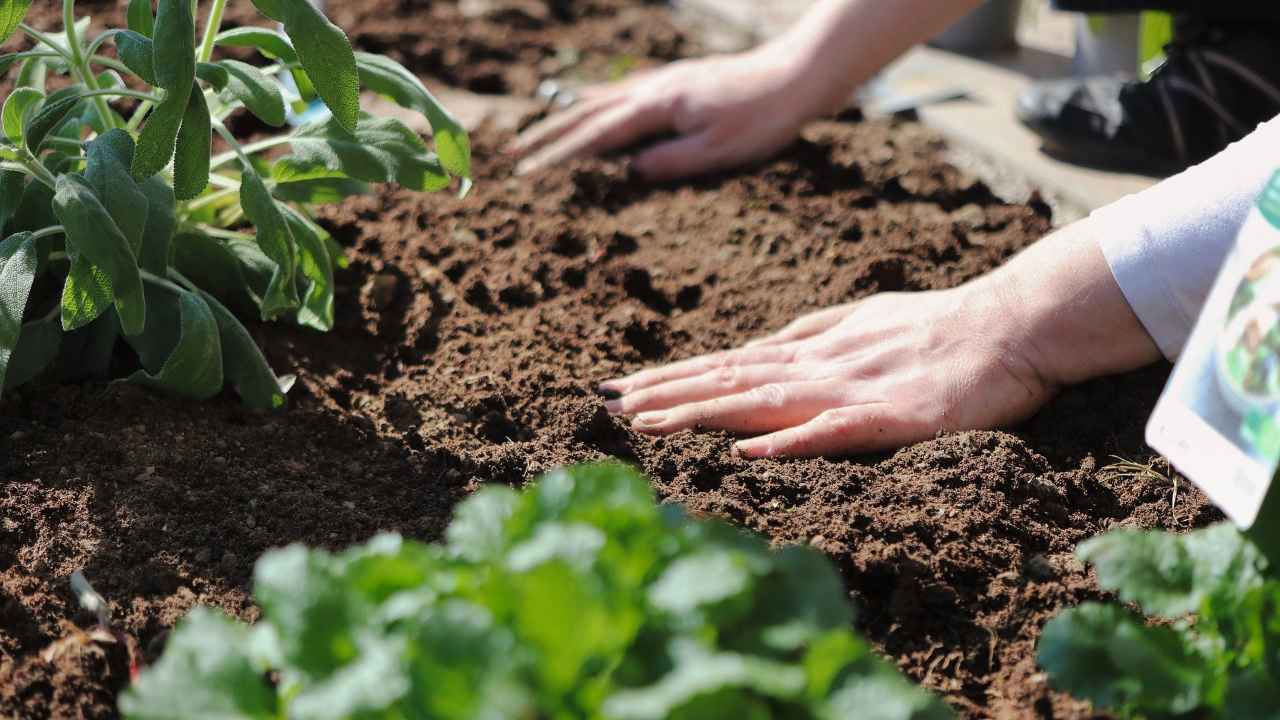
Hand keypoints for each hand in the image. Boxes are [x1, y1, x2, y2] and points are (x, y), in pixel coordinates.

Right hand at [509, 47, 822, 179]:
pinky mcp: (677, 81)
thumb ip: (671, 161)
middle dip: (548, 136)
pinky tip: (590, 102)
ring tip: (537, 133)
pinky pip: (623, 91)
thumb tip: (629, 173)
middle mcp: (654, 89)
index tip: (528, 172)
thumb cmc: (763, 118)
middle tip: (513, 154)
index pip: (597, 136)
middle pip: (588, 114)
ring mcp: (664, 82)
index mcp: (659, 107)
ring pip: (602, 99)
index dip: (559, 156)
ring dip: (566, 118)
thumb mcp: (718, 151)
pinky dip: (597, 100)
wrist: (797, 75)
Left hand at [599, 282, 1058, 457]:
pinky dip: (788, 441)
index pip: (727, 365)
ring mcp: (852, 389)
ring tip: (646, 424)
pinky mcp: (892, 417)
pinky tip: (746, 451)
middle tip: (604, 405)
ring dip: (701, 412)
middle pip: (728, 380)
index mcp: (813, 349)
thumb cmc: (941, 325)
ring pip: (762, 402)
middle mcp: (819, 366)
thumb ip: (812, 334)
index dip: (671, 377)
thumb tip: (761, 346)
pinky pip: (833, 431)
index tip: (619, 388)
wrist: (1014, 322)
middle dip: (664, 394)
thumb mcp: (863, 321)